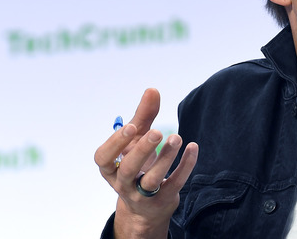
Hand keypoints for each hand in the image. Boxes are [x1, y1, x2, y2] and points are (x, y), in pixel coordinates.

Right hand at [94, 88, 198, 237]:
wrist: (146, 207)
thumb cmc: (138, 164)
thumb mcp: (136, 141)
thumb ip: (143, 116)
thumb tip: (152, 90)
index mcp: (110, 168)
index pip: (103, 158)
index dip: (115, 143)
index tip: (132, 127)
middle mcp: (123, 184)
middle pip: (128, 169)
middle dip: (142, 150)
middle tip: (158, 132)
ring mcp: (143, 195)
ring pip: (152, 180)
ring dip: (166, 158)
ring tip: (177, 138)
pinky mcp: (163, 200)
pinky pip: (175, 184)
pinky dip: (185, 166)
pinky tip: (193, 147)